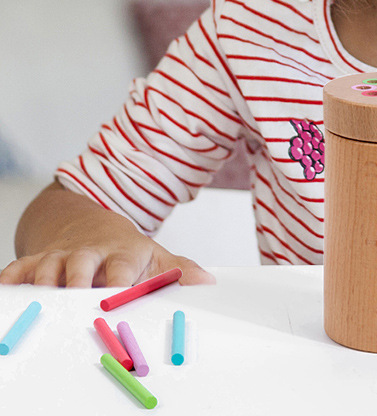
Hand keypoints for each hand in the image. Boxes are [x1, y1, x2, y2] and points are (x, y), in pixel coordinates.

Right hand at [0, 224, 215, 288]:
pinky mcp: (38, 259)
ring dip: (45, 282)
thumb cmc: (126, 250)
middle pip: (82, 263)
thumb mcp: (156, 256)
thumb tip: (207, 281)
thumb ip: (178, 270)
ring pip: (49, 266)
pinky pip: (21, 268)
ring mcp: (63, 255)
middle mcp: (91, 253)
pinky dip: (12, 278)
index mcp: (123, 252)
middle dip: (78, 280)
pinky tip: (7, 289)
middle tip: (76, 300)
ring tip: (42, 301)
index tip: (117, 297)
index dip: (119, 282)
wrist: (92, 225)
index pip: (122, 267)